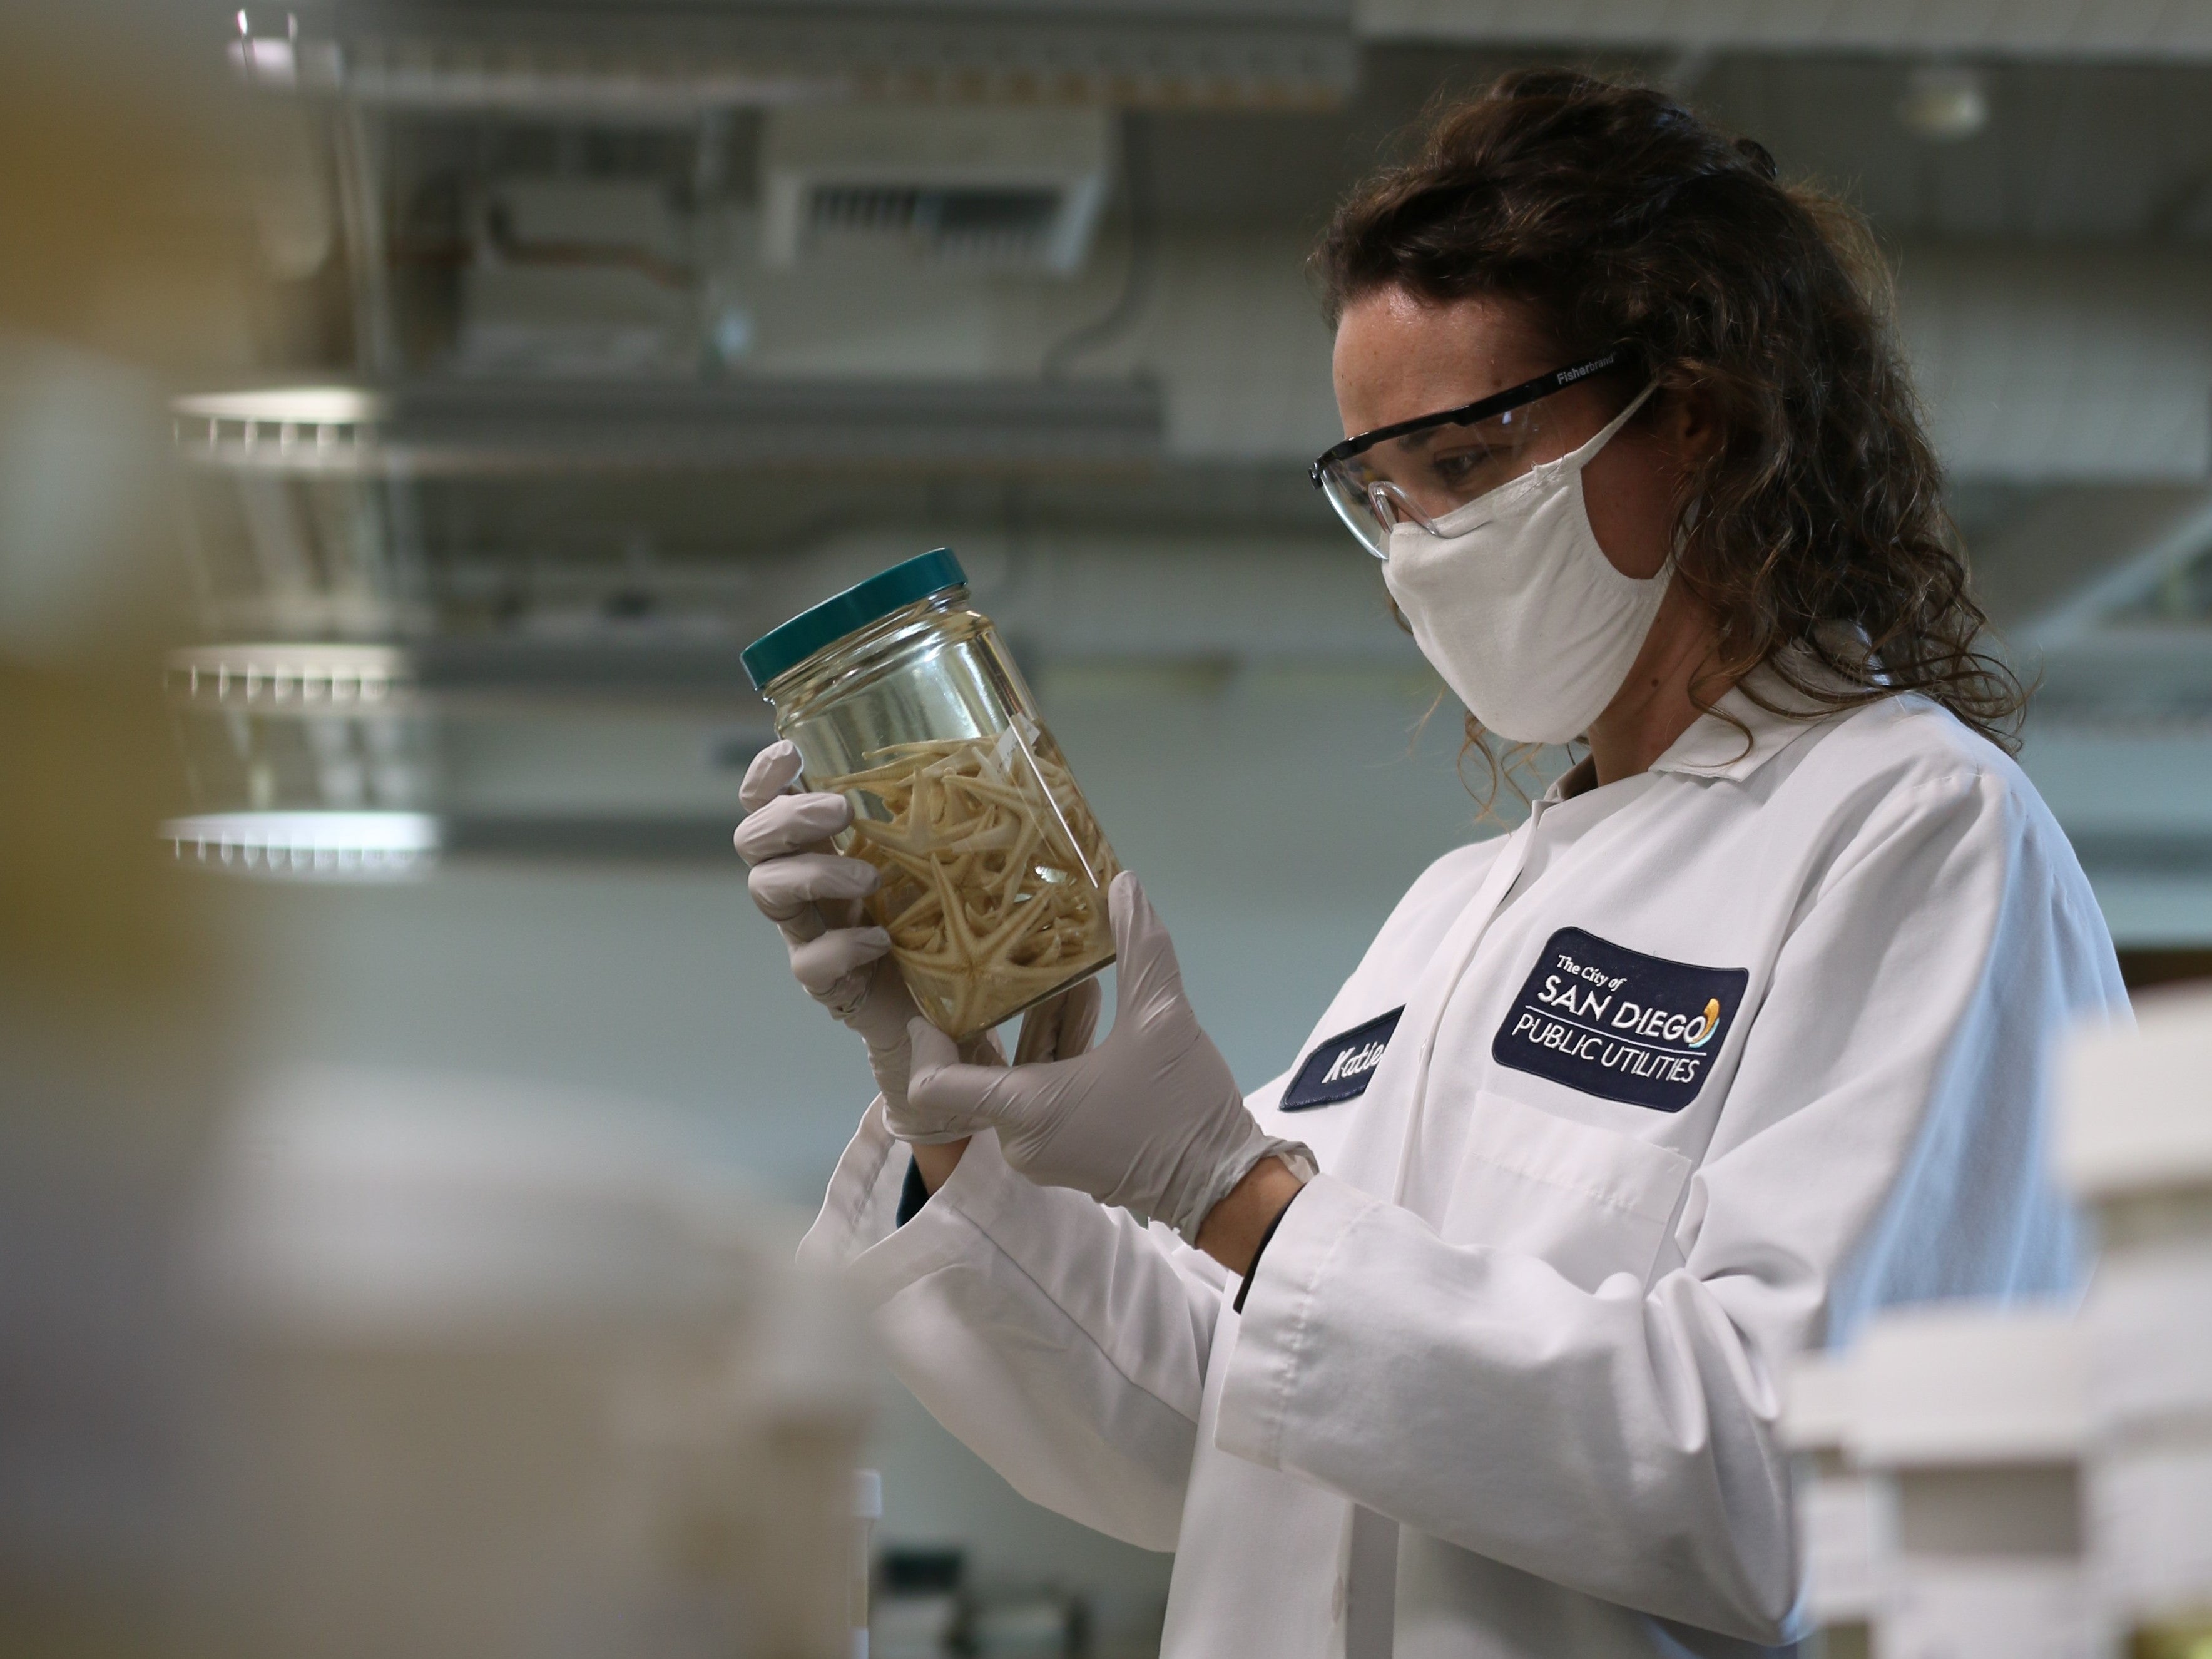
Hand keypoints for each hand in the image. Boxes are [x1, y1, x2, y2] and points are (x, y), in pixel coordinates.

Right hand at [735, 742, 1091, 1132]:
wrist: (954, 1016)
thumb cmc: (951, 926)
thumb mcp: (949, 862)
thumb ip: (953, 815)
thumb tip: (1011, 743)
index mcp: (828, 848)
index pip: (771, 803)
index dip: (767, 776)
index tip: (789, 750)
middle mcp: (808, 888)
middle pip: (754, 841)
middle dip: (788, 818)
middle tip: (841, 813)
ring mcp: (811, 935)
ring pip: (768, 893)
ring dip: (813, 874)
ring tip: (869, 879)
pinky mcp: (827, 983)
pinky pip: (809, 962)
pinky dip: (841, 946)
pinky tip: (878, 943)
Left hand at [905, 872, 1311, 1243]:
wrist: (1223, 1183)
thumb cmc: (1182, 1105)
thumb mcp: (1164, 1018)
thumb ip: (1141, 947)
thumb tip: (1124, 881)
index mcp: (1026, 1108)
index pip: (935, 1082)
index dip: (924, 1037)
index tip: (932, 990)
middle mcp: (1020, 1137)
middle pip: (985, 1066)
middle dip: (1003, 1010)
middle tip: (1011, 954)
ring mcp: (1041, 1151)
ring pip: (1018, 1078)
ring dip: (1041, 1025)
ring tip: (1074, 973)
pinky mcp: (1065, 1154)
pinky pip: (1040, 1097)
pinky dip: (1057, 1055)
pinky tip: (1090, 1005)